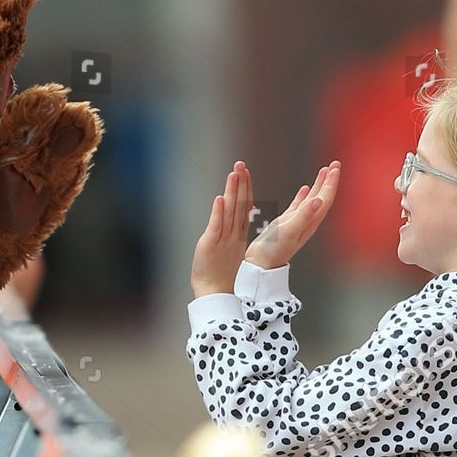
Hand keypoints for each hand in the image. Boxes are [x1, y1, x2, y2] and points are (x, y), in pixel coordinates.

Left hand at [191, 161, 254, 297]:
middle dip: (240, 183)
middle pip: (240, 204)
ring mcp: (224, 238)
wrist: (213, 292)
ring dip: (233, 192)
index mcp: (238, 234)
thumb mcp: (227, 248)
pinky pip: (216, 225)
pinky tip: (220, 199)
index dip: (245, 188)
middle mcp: (233, 233)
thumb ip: (231, 232)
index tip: (245, 172)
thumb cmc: (218, 272)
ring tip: (234, 174)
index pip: (244, 206)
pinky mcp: (211, 244)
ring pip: (230, 211)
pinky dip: (218, 212)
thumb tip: (232, 220)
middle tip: (241, 164)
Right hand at [244, 162, 340, 269]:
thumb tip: (319, 200)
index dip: (331, 183)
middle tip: (335, 164)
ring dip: (319, 184)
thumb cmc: (273, 251)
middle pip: (322, 197)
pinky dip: (303, 195)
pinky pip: (299, 205)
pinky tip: (305, 188)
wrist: (260, 265)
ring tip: (324, 170)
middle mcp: (307, 221)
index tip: (335, 167)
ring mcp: (297, 222)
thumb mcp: (289, 231)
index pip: (325, 199)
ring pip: (312, 199)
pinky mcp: (286, 223)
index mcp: (310, 222)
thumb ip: (304, 215)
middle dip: (329, 180)